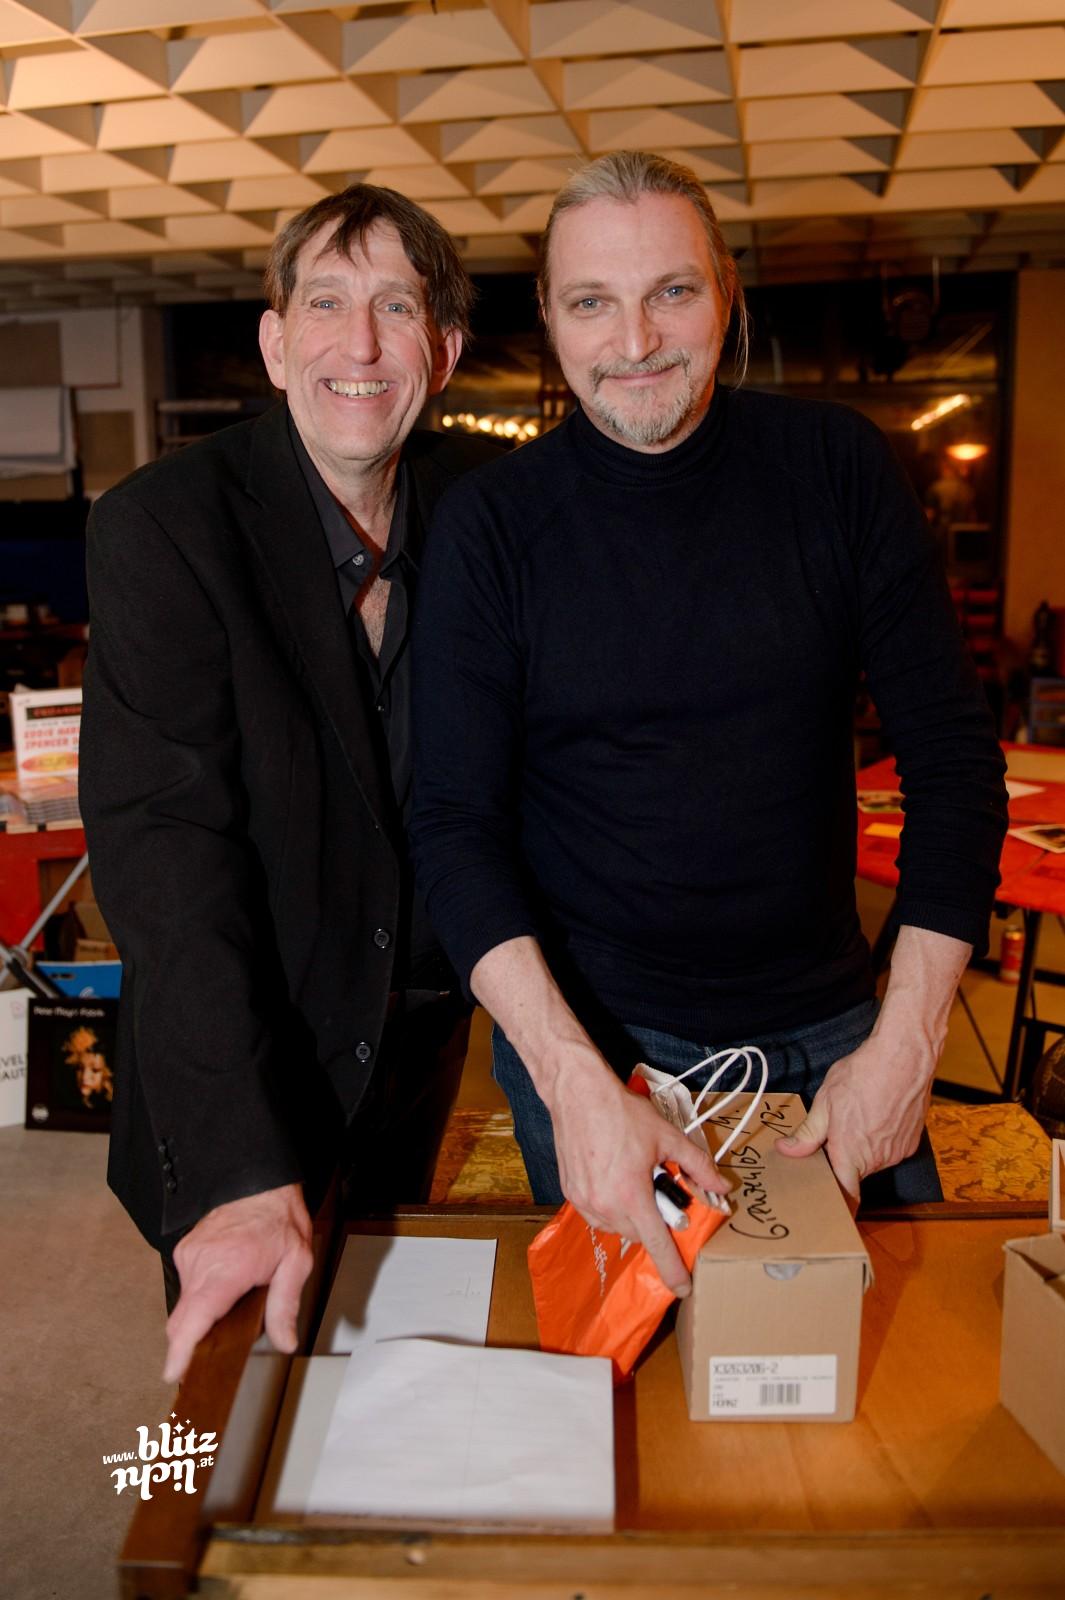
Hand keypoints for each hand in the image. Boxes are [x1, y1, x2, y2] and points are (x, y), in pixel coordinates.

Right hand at [164, 1183, 312, 1383]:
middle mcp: (201, 1262)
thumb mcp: (297, 1262)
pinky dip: (202, 1295)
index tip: (174, 1373)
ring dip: (203, 1314)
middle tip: (216, 1352)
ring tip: (234, 1300)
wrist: (260, 1183)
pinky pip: (188, 1287)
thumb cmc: (279, 1220)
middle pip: (183, 1320)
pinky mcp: (184, 1251)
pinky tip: (225, 1284)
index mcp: (227, 1269)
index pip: (194, 1318)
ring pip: (186, 1305)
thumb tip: (285, 1341)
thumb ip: (285, 1305)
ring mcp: (189, 1255)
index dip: (181, 1350)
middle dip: (193, 1342)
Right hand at [550, 1054, 729, 1297]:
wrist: (578, 1094)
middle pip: (640, 1235)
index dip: (673, 1270)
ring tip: (637, 1185)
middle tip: (662, 1196)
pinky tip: (617, 1182)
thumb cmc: (622, 1113)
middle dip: (655, 1224)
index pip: (658, 1245)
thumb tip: (721, 1188)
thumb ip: (698, 1166)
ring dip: (633, 1218)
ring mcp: (584, 1202)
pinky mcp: (571, 1194)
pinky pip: (598, 1216)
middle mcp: (605, 1205)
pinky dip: (612, 1208)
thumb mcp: (668, 1137)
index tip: (683, 1288)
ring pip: (617, 1228)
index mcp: (632, 1196)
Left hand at [775, 1028, 933, 1202]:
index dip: (839, 1205)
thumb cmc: (864, 1076)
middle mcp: (878, 1159)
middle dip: (843, 1159)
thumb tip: (787, 1150)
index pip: (847, 1195)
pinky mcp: (912, 1141)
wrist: (904, 1057)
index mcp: (852, 1154)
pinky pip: (890, 1148)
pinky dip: (880, 1138)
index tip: (831, 1209)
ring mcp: (898, 1151)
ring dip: (862, 1147)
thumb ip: (808, 1133)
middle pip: (856, 1171)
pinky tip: (875, 1114)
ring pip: (872, 1159)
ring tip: (857, 1117)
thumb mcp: (825, 1102)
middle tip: (831, 1136)